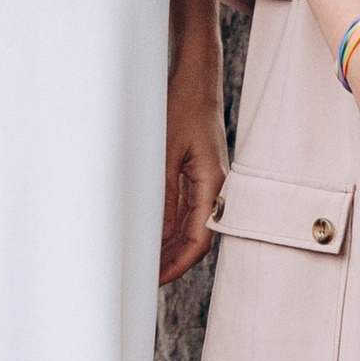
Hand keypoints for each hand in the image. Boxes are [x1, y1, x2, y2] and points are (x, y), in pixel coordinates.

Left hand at [160, 77, 225, 284]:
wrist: (196, 81)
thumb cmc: (183, 108)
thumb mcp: (164, 152)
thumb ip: (162, 193)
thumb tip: (153, 231)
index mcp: (214, 185)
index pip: (199, 240)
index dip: (177, 264)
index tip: (154, 279)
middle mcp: (216, 189)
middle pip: (196, 239)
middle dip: (171, 261)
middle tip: (142, 278)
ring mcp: (209, 184)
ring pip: (190, 227)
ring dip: (168, 246)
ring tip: (142, 262)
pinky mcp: (199, 176)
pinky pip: (187, 211)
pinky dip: (169, 227)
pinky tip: (151, 235)